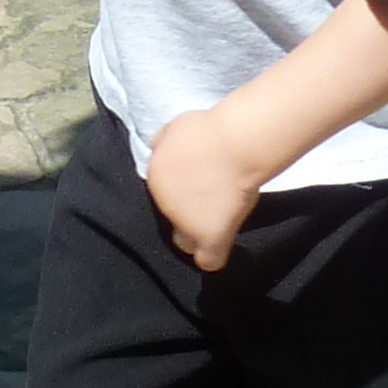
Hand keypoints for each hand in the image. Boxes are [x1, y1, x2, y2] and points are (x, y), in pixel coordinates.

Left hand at [145, 107, 265, 275]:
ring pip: (185, 242)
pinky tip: (219, 247)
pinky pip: (208, 259)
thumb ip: (164, 143)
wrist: (233, 146)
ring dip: (196, 233)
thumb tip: (159, 149)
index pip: (160, 193)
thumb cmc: (207, 130)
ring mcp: (187, 224)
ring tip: (216, 222)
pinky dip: (212, 256)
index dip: (177, 190)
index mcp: (155, 176)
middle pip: (170, 218)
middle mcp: (165, 204)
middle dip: (184, 213)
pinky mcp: (211, 236)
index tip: (194, 183)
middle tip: (205, 202)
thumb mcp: (174, 128)